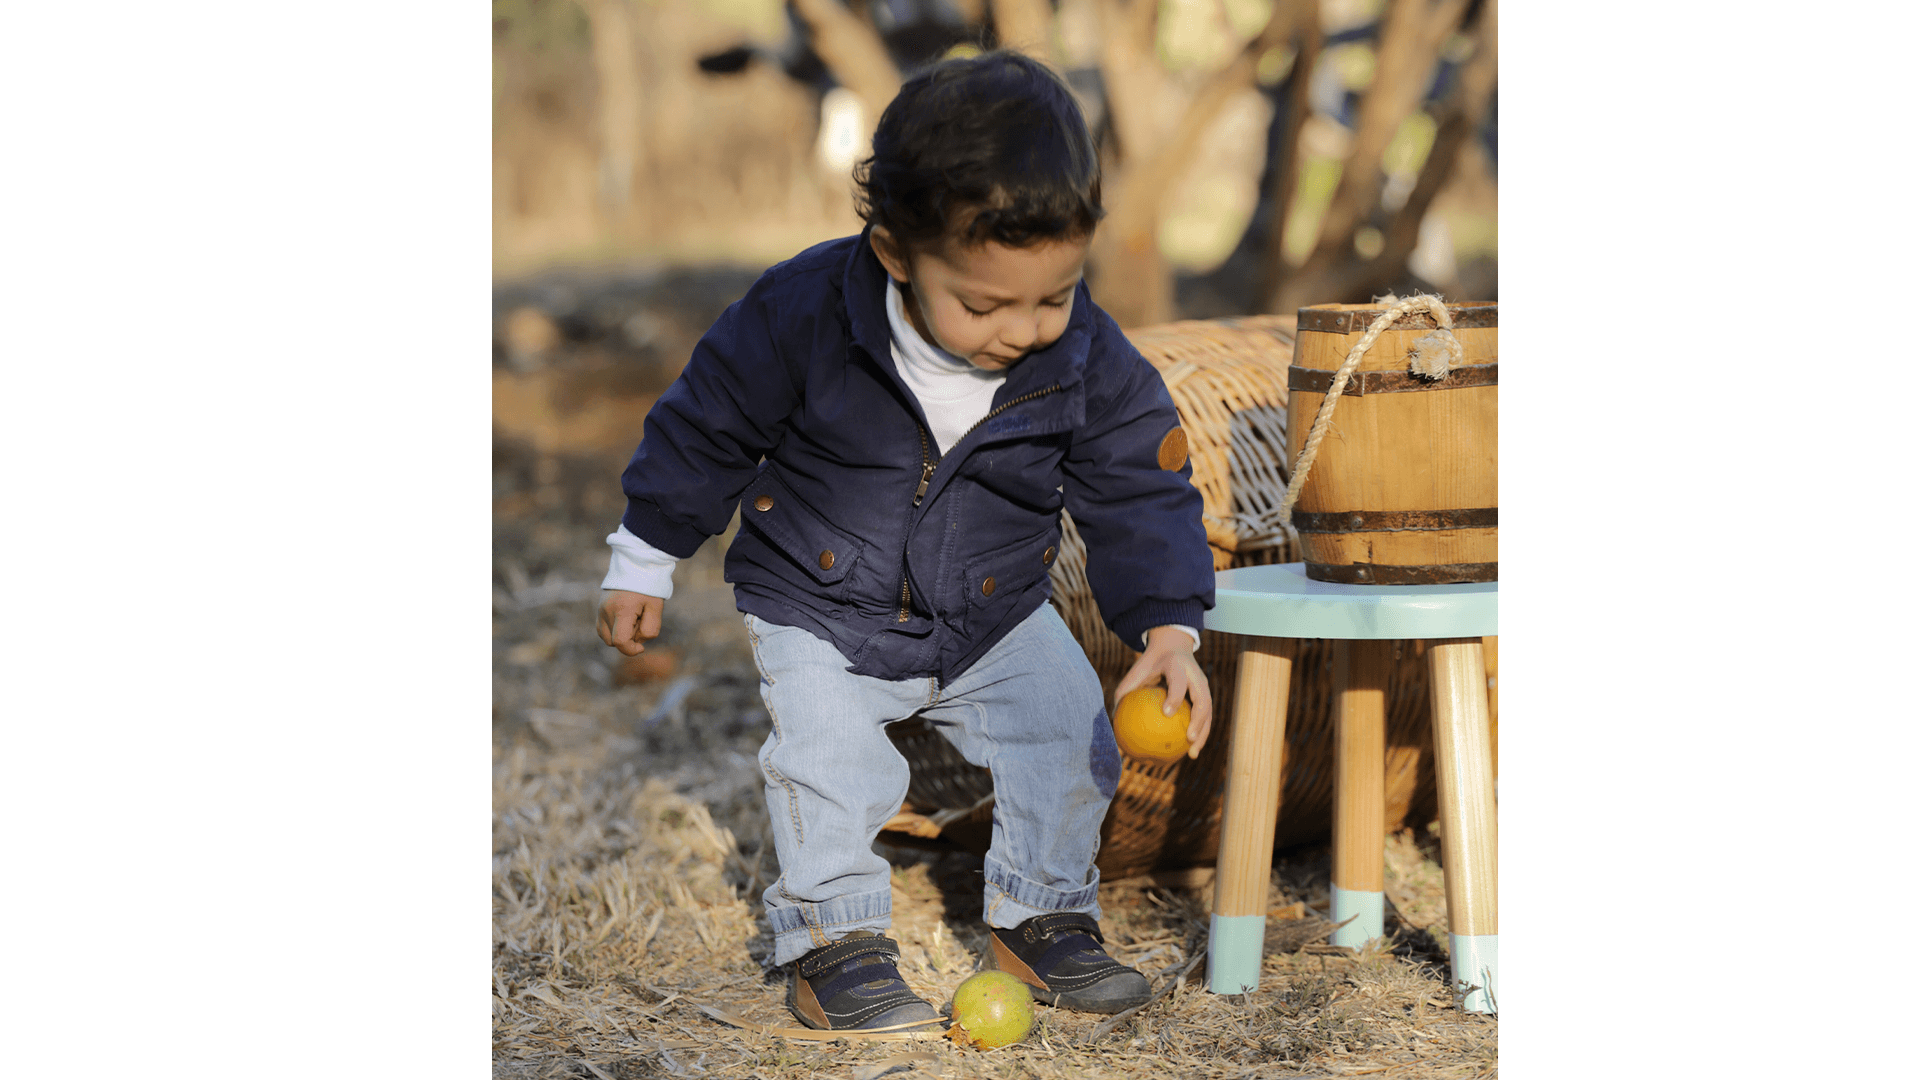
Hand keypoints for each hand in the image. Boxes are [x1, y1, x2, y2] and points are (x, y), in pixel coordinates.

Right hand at [597, 590, 663, 655]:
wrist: (638, 565)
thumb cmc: (649, 588)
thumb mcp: (656, 608)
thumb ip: (649, 629)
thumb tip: (638, 643)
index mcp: (622, 610)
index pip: (620, 642)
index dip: (631, 650)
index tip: (641, 647)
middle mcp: (606, 611)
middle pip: (613, 641)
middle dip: (628, 639)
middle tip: (640, 622)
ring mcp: (600, 609)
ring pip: (607, 637)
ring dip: (620, 634)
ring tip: (632, 618)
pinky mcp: (599, 608)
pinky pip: (603, 629)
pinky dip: (614, 630)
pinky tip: (626, 618)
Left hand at [1112, 626, 1212, 758]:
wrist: (1172, 646)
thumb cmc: (1149, 663)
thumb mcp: (1136, 671)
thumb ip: (1125, 691)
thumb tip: (1112, 719)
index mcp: (1176, 666)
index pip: (1178, 682)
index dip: (1174, 697)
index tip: (1166, 713)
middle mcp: (1195, 675)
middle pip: (1202, 699)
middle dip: (1198, 719)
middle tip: (1188, 738)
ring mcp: (1203, 684)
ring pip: (1208, 711)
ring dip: (1203, 733)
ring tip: (1192, 754)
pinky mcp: (1206, 693)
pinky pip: (1206, 715)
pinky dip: (1200, 733)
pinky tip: (1189, 751)